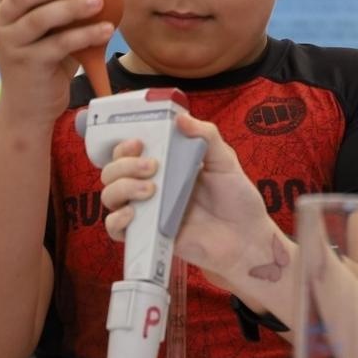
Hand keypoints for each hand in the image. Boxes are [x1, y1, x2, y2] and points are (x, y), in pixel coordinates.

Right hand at [0, 0, 115, 129]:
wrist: (30, 106)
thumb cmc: (46, 59)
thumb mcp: (50, 27)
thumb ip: (61, 2)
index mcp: (4, 7)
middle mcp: (1, 23)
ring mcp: (10, 45)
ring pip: (39, 20)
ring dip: (71, 7)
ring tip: (99, 0)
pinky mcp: (26, 65)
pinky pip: (58, 45)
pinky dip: (84, 36)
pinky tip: (106, 29)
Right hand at [100, 113, 288, 296]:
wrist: (247, 238)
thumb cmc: (237, 200)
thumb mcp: (224, 161)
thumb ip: (205, 136)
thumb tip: (181, 119)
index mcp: (164, 166)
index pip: (128, 152)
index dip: (124, 146)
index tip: (138, 143)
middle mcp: (150, 187)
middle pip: (112, 172)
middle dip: (124, 165)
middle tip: (151, 167)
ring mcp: (146, 212)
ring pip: (110, 197)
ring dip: (121, 188)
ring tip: (150, 191)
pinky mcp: (147, 236)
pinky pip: (115, 230)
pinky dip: (116, 220)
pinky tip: (134, 214)